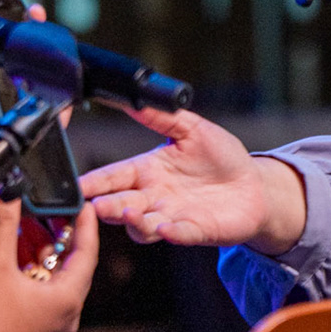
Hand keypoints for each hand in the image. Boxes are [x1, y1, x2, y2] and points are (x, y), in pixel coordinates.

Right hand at [0, 199, 96, 331]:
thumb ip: (3, 224)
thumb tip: (9, 190)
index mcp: (68, 299)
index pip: (87, 252)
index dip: (85, 223)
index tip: (81, 200)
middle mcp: (66, 313)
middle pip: (72, 263)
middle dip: (59, 234)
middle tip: (49, 209)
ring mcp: (51, 323)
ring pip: (55, 277)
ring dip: (42, 251)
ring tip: (27, 226)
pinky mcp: (34, 328)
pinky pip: (42, 291)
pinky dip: (32, 270)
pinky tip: (13, 253)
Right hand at [78, 106, 307, 254]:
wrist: (254, 185)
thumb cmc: (221, 157)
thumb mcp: (191, 128)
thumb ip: (161, 116)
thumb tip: (132, 97)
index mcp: (147, 171)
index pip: (112, 176)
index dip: (93, 182)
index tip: (76, 185)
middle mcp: (154, 197)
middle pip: (120, 205)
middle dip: (105, 207)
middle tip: (93, 206)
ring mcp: (173, 216)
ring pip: (142, 226)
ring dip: (134, 222)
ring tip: (130, 214)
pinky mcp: (197, 230)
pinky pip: (181, 234)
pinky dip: (173, 233)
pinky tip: (167, 228)